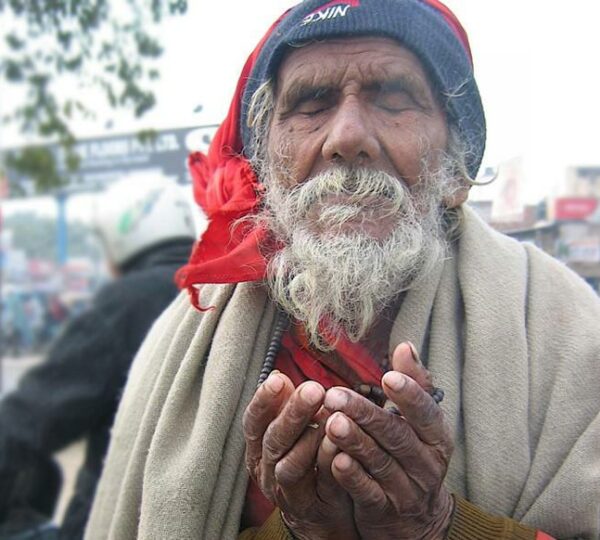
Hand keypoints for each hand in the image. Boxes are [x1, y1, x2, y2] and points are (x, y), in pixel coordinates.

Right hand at [242, 371, 358, 539]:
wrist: (319, 514)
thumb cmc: (304, 459)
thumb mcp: (290, 432)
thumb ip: (284, 408)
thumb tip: (278, 376)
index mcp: (258, 447)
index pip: (253, 422)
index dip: (263, 401)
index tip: (278, 379)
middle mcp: (267, 470)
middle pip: (274, 441)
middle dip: (292, 414)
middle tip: (314, 390)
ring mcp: (288, 492)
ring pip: (290, 467)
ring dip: (308, 441)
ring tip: (329, 418)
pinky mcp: (313, 509)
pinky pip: (321, 487)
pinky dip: (330, 465)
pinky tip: (341, 445)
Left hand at [322, 342, 453, 539]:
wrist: (417, 521)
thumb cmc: (412, 456)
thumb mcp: (421, 424)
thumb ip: (414, 384)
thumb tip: (405, 345)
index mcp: (436, 438)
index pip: (427, 413)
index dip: (410, 395)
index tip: (388, 376)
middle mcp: (426, 464)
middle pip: (396, 436)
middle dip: (366, 414)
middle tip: (335, 394)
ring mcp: (407, 490)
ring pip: (380, 463)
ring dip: (355, 441)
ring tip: (332, 422)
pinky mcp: (384, 511)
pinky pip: (368, 493)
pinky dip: (352, 477)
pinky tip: (335, 460)